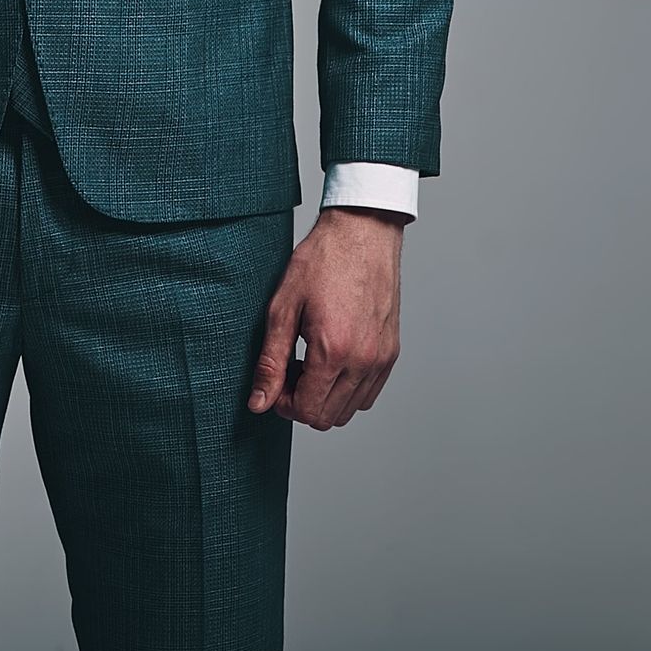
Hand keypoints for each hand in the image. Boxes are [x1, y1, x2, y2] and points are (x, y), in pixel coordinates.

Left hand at [248, 206, 403, 429]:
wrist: (362, 233)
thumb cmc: (322, 261)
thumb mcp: (282, 308)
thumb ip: (270, 362)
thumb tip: (259, 402)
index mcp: (334, 351)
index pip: (308, 411)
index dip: (284, 404)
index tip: (275, 382)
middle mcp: (364, 360)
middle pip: (329, 417)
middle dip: (302, 403)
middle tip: (289, 371)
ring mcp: (381, 358)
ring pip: (350, 410)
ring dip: (325, 397)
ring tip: (310, 363)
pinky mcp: (391, 352)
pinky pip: (368, 393)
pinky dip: (347, 389)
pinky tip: (332, 360)